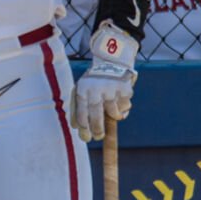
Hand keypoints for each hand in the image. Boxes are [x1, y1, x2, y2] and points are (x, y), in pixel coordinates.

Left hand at [72, 22, 138, 140]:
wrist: (111, 62)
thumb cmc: (93, 82)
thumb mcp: (82, 89)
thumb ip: (77, 107)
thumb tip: (75, 128)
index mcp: (83, 88)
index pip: (82, 111)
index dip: (84, 126)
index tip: (86, 137)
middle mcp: (97, 88)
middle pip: (96, 113)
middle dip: (97, 128)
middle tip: (98, 137)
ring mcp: (112, 88)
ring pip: (113, 112)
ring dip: (113, 116)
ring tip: (111, 113)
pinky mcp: (125, 89)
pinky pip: (124, 107)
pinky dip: (122, 109)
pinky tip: (119, 101)